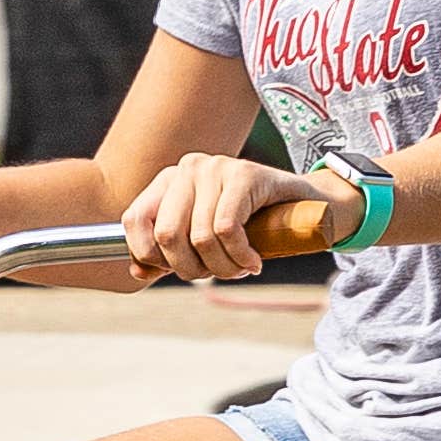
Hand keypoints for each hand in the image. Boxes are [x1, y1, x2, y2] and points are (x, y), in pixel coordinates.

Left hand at [117, 149, 315, 285]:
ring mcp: (215, 167)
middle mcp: (186, 168)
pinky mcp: (244, 174)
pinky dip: (239, 256)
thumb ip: (167, 254)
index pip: (134, 220)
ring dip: (222, 268)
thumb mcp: (202, 238)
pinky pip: (226, 229)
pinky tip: (252, 262)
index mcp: (167, 181)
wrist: (306, 206)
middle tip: (217, 273)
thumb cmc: (250, 224)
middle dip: (191, 268)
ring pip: (200, 237)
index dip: (150, 256)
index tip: (178, 269)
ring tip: (239, 269)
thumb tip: (137, 273)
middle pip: (166, 234)